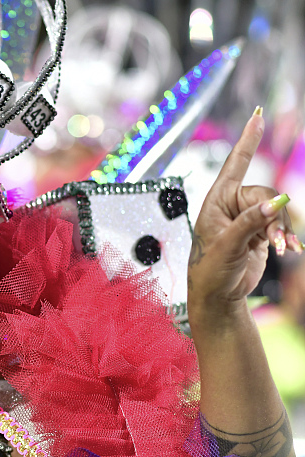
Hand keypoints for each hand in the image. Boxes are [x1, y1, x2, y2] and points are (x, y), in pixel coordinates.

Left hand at [188, 109, 300, 316]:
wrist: (218, 296)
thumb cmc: (210, 270)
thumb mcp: (227, 245)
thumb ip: (250, 222)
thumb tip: (275, 203)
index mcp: (216, 201)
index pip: (234, 165)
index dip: (247, 141)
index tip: (257, 117)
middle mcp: (231, 206)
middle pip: (265, 194)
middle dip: (275, 216)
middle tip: (275, 240)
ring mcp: (247, 218)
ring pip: (277, 211)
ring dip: (282, 230)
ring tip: (281, 249)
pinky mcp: (259, 232)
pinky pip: (280, 226)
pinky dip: (286, 237)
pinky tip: (290, 250)